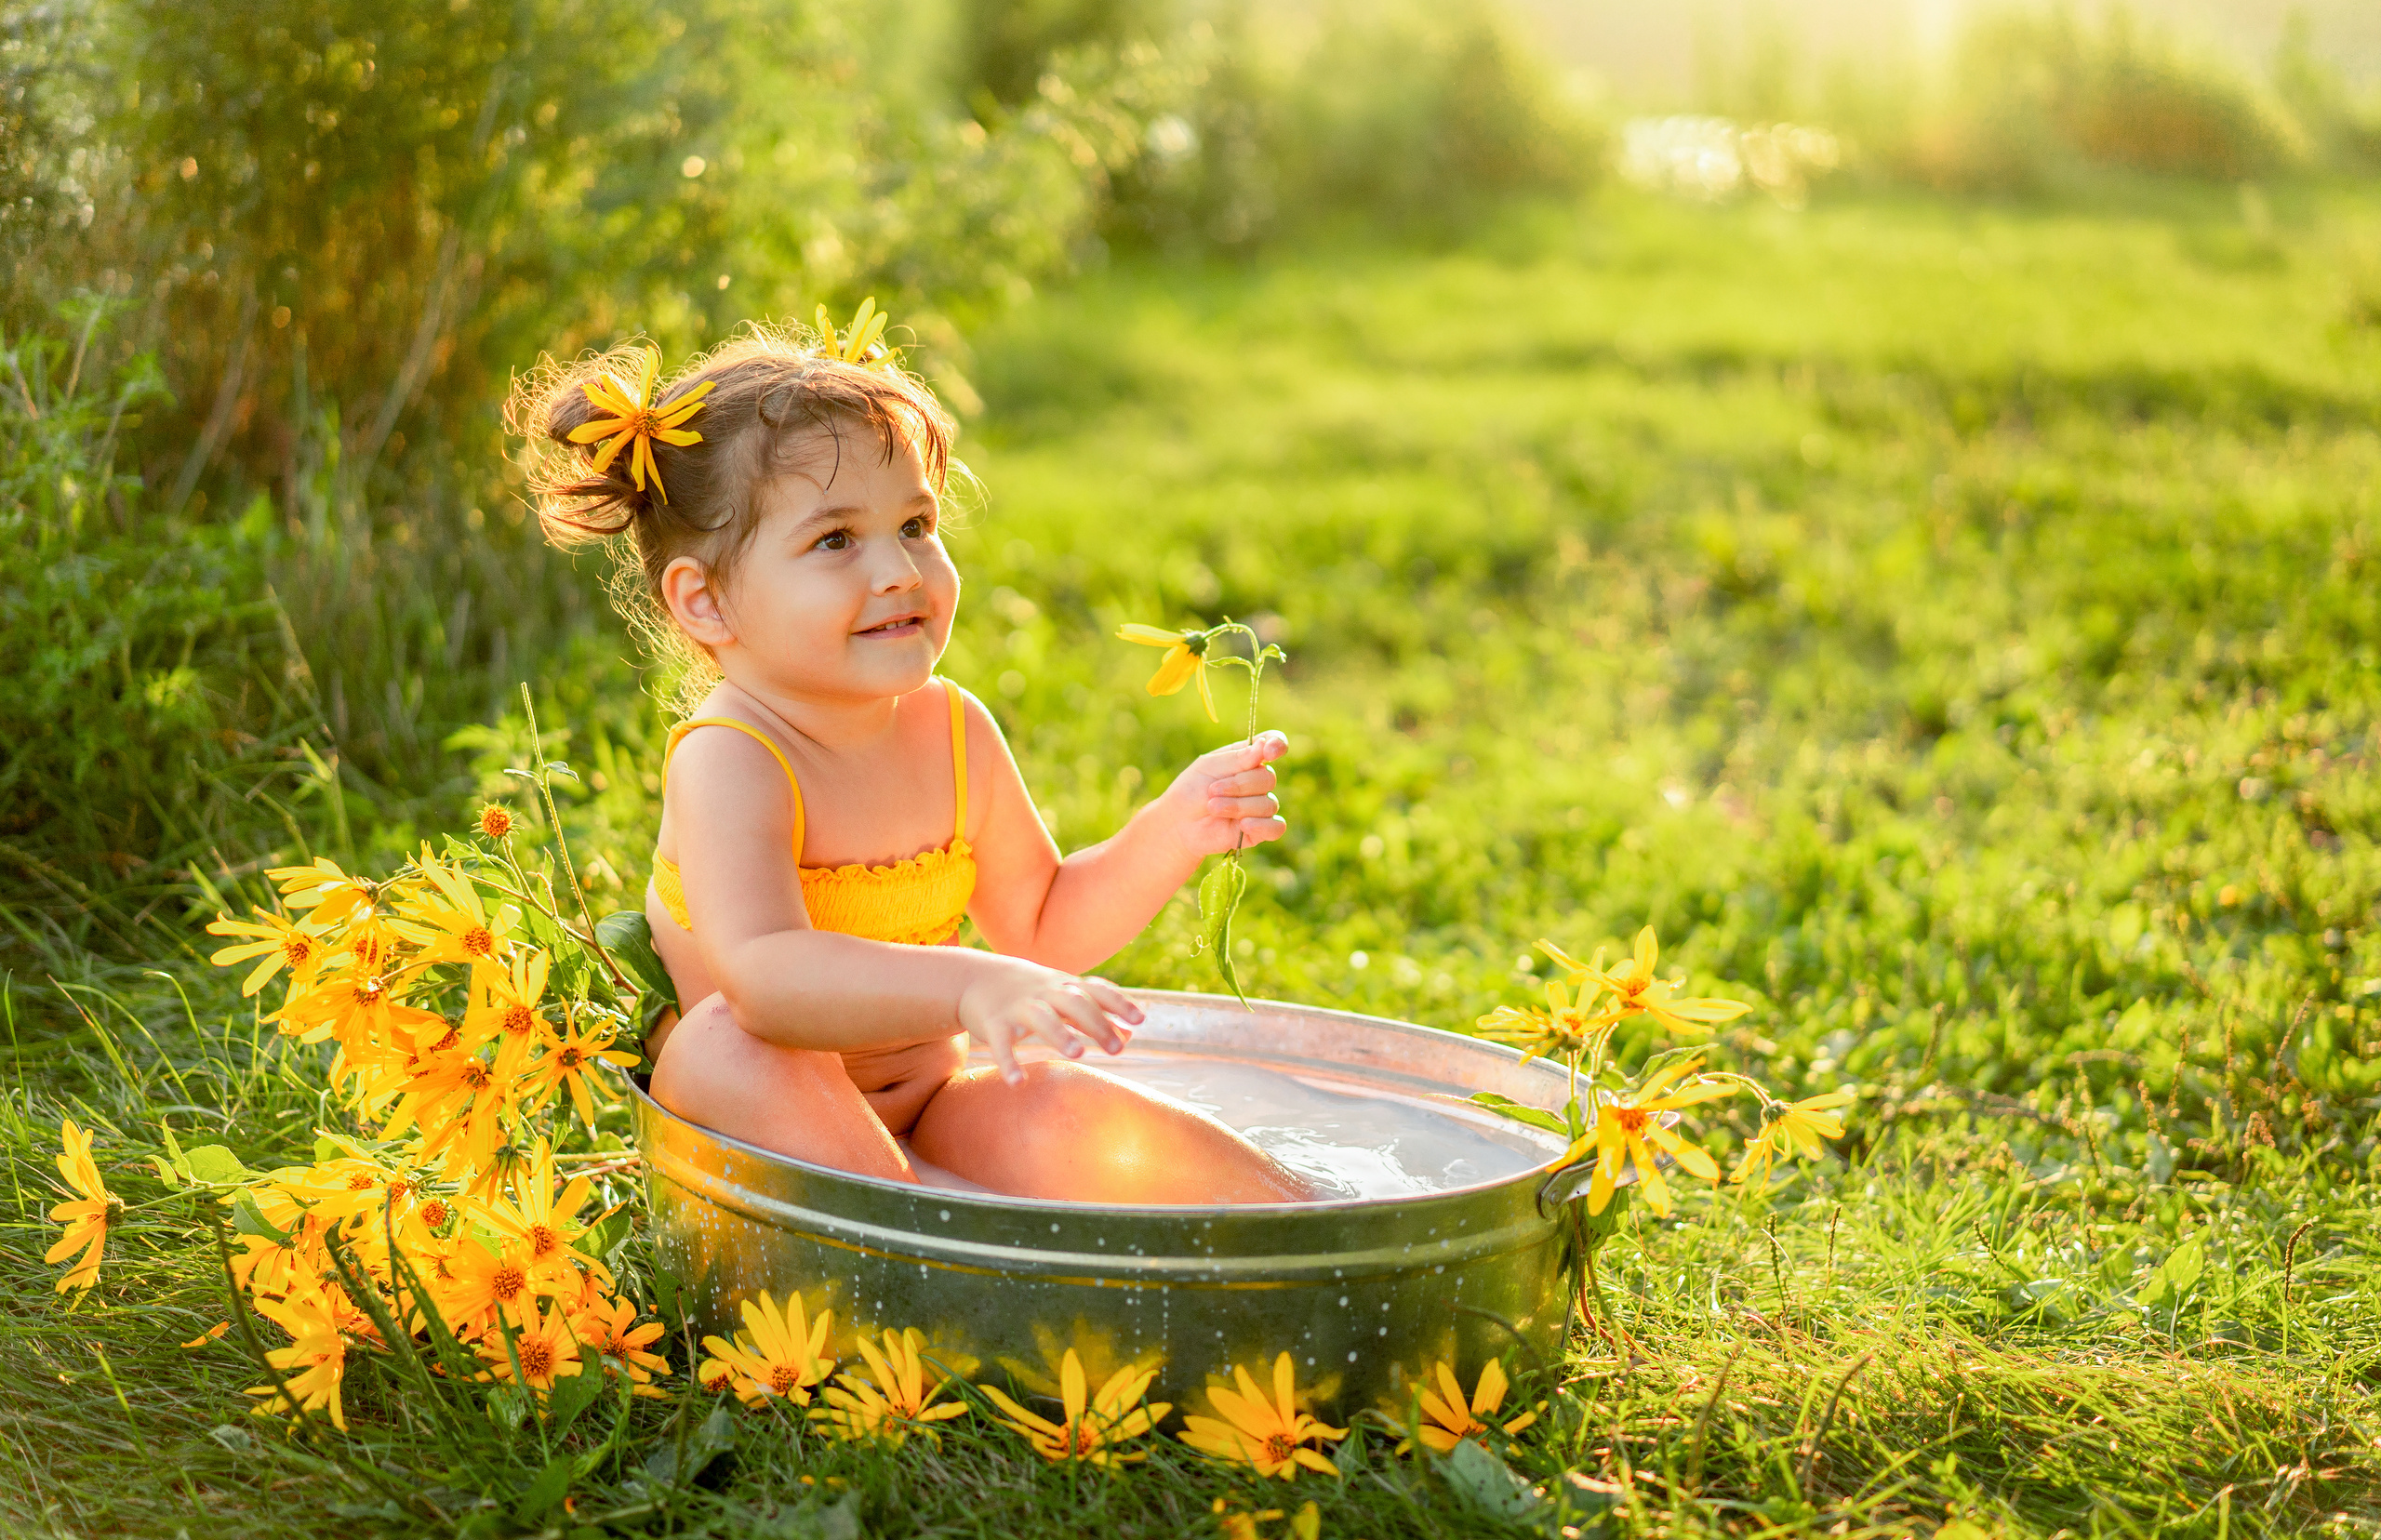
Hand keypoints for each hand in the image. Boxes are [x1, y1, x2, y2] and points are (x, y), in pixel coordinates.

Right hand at [957, 955, 1144, 1084]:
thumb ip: (1098, 1013)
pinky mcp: (994, 1025)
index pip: (1097, 990)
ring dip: (1059, 1034)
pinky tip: (1018, 1082)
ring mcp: (1018, 1008)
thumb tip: (1132, 1034)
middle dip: (1096, 1024)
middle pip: (1074, 1003)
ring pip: (1041, 1018)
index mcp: (1065, 986)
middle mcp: (1044, 994)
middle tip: (1118, 1049)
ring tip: (1078, 1054)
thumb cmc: (1034, 992)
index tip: (1140, 1020)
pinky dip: (1008, 1062)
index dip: (1118, 1003)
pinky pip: (1001, 1044)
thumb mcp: (1065, 997)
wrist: (977, 979)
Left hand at [1156, 730, 1288, 858]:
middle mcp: (1258, 781)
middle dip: (1239, 785)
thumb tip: (1263, 746)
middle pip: (1268, 778)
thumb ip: (1237, 758)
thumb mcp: (1208, 767)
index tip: (1267, 752)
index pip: (1274, 744)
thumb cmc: (1192, 790)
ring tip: (1213, 808)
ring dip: (1238, 806)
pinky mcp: (1261, 831)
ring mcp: (1261, 806)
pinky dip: (1261, 826)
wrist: (1179, 824)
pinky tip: (1243, 825)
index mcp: (1248, 758)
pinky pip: (1276, 827)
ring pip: (1268, 804)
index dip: (1277, 745)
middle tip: (1212, 790)